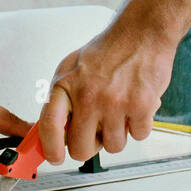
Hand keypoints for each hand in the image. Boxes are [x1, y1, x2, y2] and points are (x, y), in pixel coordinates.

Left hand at [37, 17, 177, 163]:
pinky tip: (136, 105)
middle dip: (90, 146)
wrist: (142, 33)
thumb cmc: (109, 50)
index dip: (50, 149)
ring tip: (119, 110)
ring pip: (113, 146)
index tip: (55, 157)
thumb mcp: (74, 68)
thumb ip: (63, 99)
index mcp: (66, 85)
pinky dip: (139, 125)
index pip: (49, 127)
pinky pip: (138, 136)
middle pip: (81, 148)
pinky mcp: (140, 106)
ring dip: (118, 134)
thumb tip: (55, 131)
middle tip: (97, 132)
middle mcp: (88, 95)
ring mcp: (114, 103)